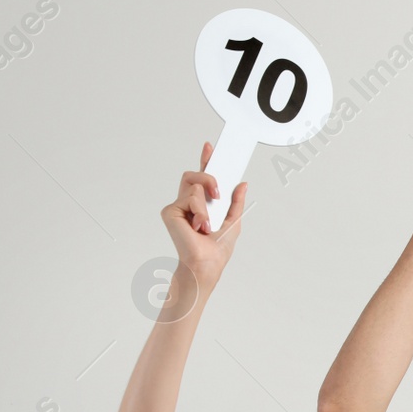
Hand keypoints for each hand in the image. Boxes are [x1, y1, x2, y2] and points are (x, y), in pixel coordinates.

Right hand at [160, 142, 245, 288]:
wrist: (206, 263)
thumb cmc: (216, 249)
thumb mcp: (234, 222)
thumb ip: (236, 202)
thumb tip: (242, 184)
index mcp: (202, 205)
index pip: (202, 179)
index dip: (205, 162)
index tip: (210, 148)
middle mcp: (187, 203)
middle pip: (194, 176)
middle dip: (208, 176)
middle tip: (218, 192)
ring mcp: (178, 206)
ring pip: (194, 185)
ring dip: (206, 204)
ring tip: (207, 223)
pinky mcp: (170, 211)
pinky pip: (189, 198)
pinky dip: (199, 211)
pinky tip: (199, 226)